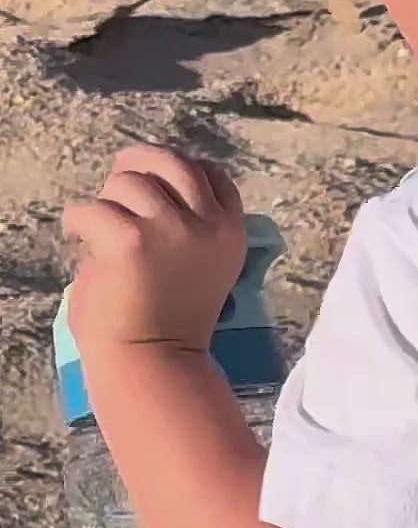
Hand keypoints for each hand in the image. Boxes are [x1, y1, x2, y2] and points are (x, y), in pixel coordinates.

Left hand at [62, 147, 247, 357]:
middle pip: (173, 162)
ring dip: (108, 204)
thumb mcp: (202, 267)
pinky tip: (79, 242)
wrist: (154, 365)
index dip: (180, 172)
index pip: (212, 174)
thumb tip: (145, 190)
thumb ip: (189, 229)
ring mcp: (171, 229)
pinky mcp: (130, 240)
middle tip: (115, 190)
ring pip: (127, 181)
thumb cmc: (170, 326)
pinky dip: (77, 224)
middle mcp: (207, 225)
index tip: (156, 186)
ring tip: (99, 235)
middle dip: (140, 166)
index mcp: (230, 233)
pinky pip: (91, 209)